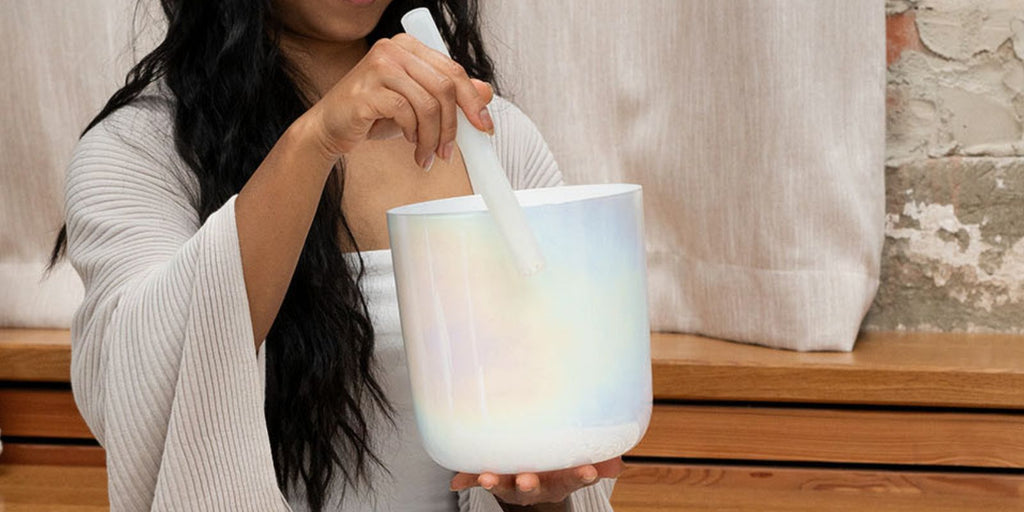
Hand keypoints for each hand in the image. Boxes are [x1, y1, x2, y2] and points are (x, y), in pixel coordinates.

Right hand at [305, 33, 493, 168]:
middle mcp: (394, 49)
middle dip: (452, 126)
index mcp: (409, 47)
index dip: (473, 101)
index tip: (484, 127)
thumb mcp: (418, 105)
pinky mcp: (366, 90)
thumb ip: (448, 96)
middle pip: (444, 87)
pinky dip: (413, 134)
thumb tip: (486, 92)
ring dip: (433, 137)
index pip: (453, 70)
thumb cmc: (373, 114)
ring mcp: (378, 67)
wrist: (330, 128)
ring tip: (427, 154)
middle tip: (449, 151)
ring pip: (428, 104)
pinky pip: (406, 113)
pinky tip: (409, 143)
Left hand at [450, 457, 625, 506]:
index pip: (573, 478)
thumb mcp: (572, 465)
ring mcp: (512, 485)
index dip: (580, 476)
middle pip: (534, 488)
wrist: (529, 483)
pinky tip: (457, 478)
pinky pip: (476, 478)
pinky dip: (467, 478)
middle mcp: (536, 485)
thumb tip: (618, 467)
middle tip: (527, 480)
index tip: (587, 470)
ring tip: (485, 478)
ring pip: (503, 487)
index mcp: (559, 480)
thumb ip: (598, 464)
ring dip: (494, 482)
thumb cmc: (553, 465)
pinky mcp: (492, 478)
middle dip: (530, 484)